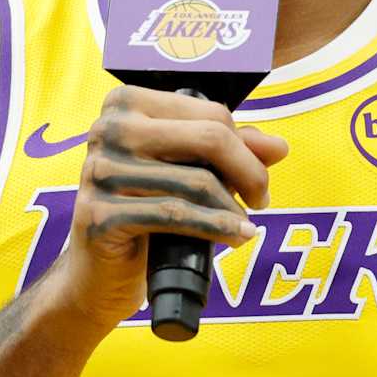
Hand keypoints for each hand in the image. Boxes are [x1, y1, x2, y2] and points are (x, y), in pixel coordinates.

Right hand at [51, 86, 288, 330]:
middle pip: (207, 138)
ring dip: (233, 208)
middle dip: (249, 171)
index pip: (209, 113)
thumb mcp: (186, 173)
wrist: (97, 273)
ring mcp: (99, 171)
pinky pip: (175, 215)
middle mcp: (108, 128)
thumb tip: (279, 147)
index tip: (257, 177)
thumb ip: (229, 153)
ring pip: (196, 180)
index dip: (245, 146)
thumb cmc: (144, 213)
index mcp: (127, 103)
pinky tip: (234, 237)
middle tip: (261, 199)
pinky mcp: (99, 213)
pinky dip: (215, 227)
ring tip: (246, 226)